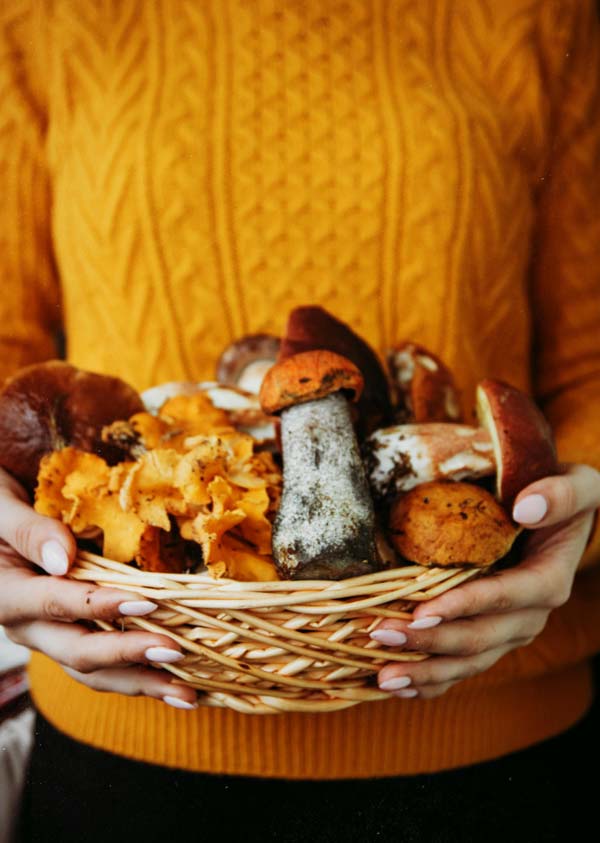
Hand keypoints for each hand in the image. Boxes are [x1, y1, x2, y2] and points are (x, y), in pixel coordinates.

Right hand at [0, 467, 197, 708]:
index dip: (101, 606)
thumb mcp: (2, 508)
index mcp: (6, 595)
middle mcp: (27, 627)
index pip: (56, 604)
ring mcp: (50, 639)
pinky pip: (105, 666)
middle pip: (78, 652)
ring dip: (142, 683)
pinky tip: (178, 684)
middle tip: (176, 653)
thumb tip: (62, 559)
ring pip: (95, 672)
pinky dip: (141, 675)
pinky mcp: (70, 639)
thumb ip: (30, 532)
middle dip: (130, 655)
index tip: (146, 604)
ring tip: (187, 694)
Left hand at [371, 462, 599, 699]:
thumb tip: (525, 508)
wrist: (560, 522)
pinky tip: (400, 688)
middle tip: (381, 635)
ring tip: (382, 677)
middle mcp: (530, 615)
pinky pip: (463, 668)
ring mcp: (510, 632)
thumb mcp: (578, 485)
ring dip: (424, 670)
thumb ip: (560, 495)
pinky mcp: (492, 639)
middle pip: (479, 637)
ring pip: (468, 661)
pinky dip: (432, 681)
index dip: (466, 604)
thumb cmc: (562, 499)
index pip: (506, 596)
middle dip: (429, 641)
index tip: (422, 609)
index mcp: (548, 580)